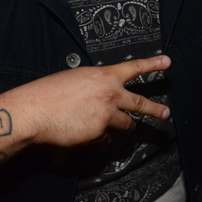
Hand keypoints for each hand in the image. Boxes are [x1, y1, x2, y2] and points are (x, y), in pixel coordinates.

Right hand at [16, 55, 171, 146]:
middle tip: (165, 113)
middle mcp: (110, 94)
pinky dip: (100, 138)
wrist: (34, 112)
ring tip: (123, 129)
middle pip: (140, 103)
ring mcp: (107, 115)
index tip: (167, 62)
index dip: (153, 64)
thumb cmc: (48, 93)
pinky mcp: (100, 134)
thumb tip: (103, 96)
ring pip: (125, 124)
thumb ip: (95, 86)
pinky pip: (106, 138)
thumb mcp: (76, 78)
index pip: (134, 68)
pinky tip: (86, 134)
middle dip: (156, 109)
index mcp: (104, 76)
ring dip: (123, 127)